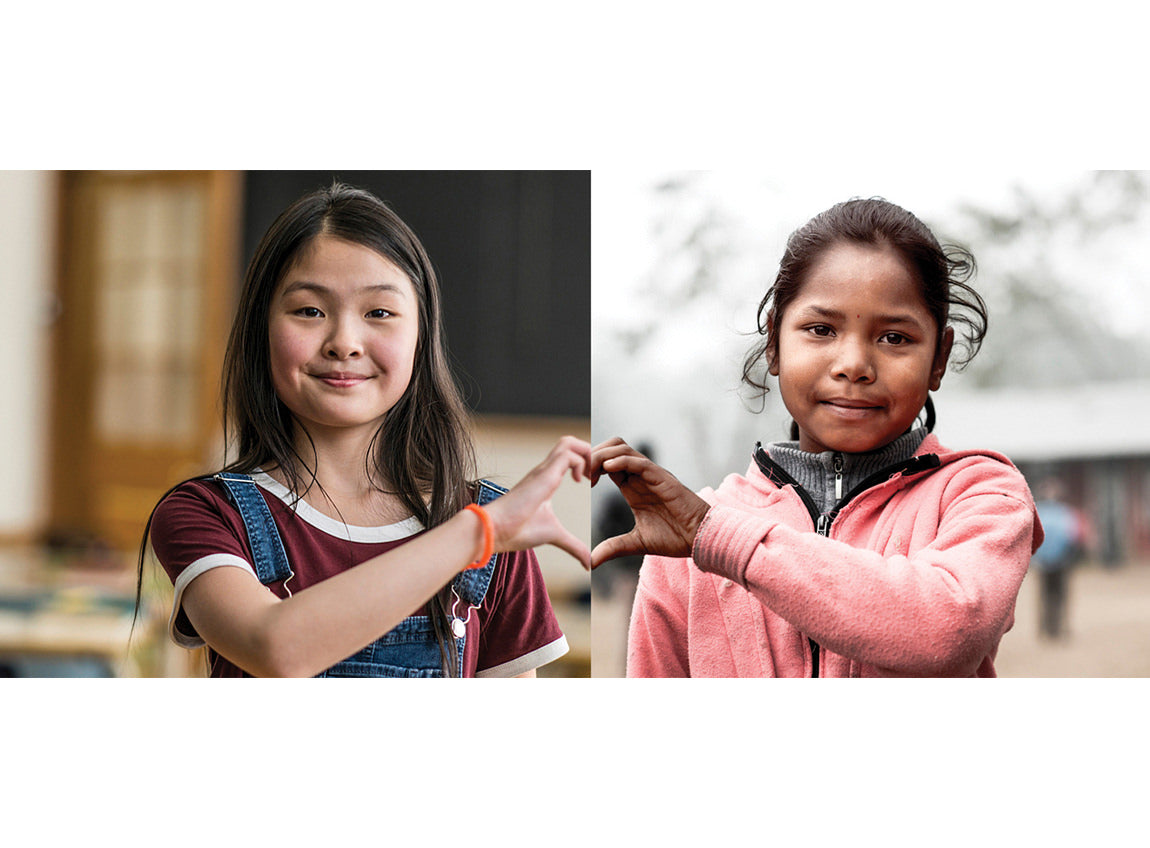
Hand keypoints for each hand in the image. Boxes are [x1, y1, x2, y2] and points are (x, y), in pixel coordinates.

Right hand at [483, 436, 591, 568]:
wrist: (494, 531)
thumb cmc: (517, 531)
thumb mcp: (555, 536)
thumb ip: (574, 546)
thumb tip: (589, 564)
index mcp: (547, 480)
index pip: (569, 456)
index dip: (586, 463)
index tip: (593, 483)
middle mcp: (545, 471)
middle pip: (571, 442)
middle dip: (590, 453)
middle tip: (596, 476)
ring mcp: (543, 470)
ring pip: (569, 442)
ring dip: (587, 454)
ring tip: (591, 476)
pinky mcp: (544, 475)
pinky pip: (568, 454)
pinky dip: (582, 463)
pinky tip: (581, 482)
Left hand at [589, 438, 710, 568]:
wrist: (700, 538)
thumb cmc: (674, 538)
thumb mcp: (636, 543)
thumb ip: (612, 548)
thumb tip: (591, 562)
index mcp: (632, 486)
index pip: (607, 464)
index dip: (591, 467)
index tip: (579, 481)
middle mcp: (640, 476)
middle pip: (611, 448)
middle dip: (593, 455)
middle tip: (581, 474)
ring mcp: (651, 474)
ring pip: (622, 449)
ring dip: (603, 455)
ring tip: (590, 472)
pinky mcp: (662, 477)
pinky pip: (639, 461)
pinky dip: (621, 460)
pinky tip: (608, 469)